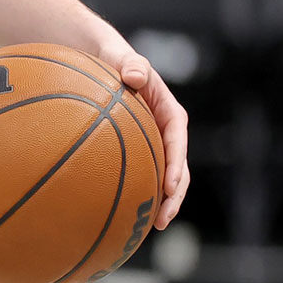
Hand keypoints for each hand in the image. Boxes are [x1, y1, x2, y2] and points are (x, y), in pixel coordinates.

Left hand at [105, 47, 189, 229]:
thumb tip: (134, 75)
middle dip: (174, 196)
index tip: (169, 188)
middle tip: (162, 220)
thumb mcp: (126, 57)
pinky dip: (140, 191)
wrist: (104, 60)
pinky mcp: (140, 149)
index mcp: (170, 113)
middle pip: (177, 168)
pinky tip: (126, 212)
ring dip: (162, 201)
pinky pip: (143, 172)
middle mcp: (166, 132)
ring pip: (163, 176)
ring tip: (153, 225)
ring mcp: (155, 143)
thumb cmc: (116, 59)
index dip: (176, 167)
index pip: (178, 143)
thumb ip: (132, 64)